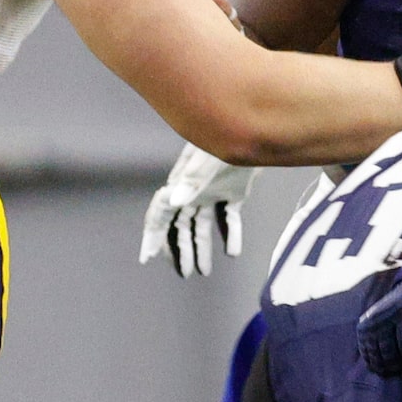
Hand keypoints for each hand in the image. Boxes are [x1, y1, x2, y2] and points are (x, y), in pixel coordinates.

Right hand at [141, 145, 256, 277]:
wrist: (255, 128)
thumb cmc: (225, 138)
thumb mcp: (206, 159)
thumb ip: (191, 180)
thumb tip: (173, 200)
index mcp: (181, 185)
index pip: (160, 215)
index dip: (152, 236)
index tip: (147, 257)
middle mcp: (193, 191)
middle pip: (181, 226)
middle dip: (180, 250)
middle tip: (183, 273)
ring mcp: (213, 192)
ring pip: (202, 226)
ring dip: (201, 247)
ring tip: (202, 271)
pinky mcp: (234, 192)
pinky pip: (228, 218)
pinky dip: (230, 234)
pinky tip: (232, 252)